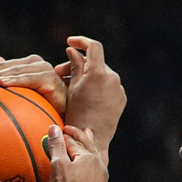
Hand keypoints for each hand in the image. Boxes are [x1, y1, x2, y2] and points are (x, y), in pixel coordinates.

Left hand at [0, 55, 68, 115]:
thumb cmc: (47, 110)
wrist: (70, 115)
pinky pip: (31, 79)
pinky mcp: (51, 79)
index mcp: (25, 68)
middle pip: (4, 67)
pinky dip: (17, 80)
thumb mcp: (25, 102)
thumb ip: (9, 87)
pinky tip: (3, 83)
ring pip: (15, 71)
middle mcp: (34, 65)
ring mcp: (43, 70)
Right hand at [47, 124, 107, 181]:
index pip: (74, 143)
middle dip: (82, 137)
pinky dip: (90, 167)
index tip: (57, 131)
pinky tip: (89, 170)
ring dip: (88, 151)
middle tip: (76, 129)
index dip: (64, 136)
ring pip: (95, 161)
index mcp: (90, 158)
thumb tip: (54, 128)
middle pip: (89, 148)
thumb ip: (56, 145)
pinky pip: (95, 174)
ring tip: (88, 143)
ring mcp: (102, 181)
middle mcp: (100, 167)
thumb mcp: (57, 166)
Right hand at [62, 36, 125, 159]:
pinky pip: (108, 86)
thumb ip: (74, 66)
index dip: (81, 41)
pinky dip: (96, 86)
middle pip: (95, 62)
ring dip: (86, 76)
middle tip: (60, 73)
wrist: (92, 139)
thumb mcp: (71, 89)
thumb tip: (72, 50)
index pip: (93, 46)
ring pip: (101, 74)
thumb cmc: (76, 115)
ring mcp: (119, 88)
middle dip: (78, 65)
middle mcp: (112, 77)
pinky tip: (84, 97)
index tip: (70, 43)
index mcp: (97, 73)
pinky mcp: (121, 98)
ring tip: (70, 87)